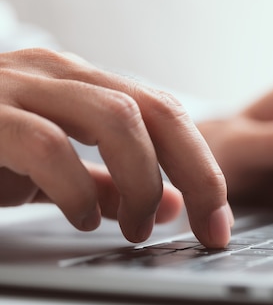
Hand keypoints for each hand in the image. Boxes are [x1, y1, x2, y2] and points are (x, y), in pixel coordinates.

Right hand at [0, 48, 232, 246]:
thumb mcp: (54, 168)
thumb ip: (108, 183)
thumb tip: (170, 205)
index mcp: (83, 83)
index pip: (167, 113)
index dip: (204, 167)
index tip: (219, 220)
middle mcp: (59, 75)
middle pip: (158, 110)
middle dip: (197, 173)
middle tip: (208, 227)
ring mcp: (21, 88)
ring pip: (118, 118)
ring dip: (143, 182)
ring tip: (138, 229)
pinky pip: (48, 147)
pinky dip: (77, 190)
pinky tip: (82, 218)